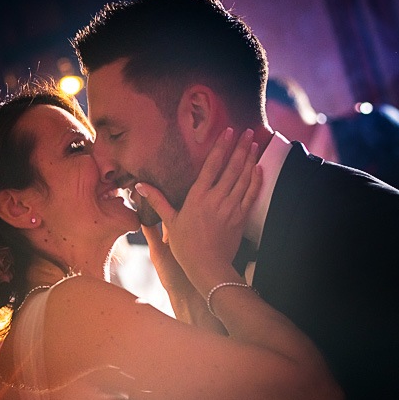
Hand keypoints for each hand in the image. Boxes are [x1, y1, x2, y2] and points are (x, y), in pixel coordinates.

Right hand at [135, 128, 260, 293]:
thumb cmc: (185, 246)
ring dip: (250, 159)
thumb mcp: (170, 221)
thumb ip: (157, 200)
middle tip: (248, 131)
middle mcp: (217, 199)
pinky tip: (258, 168)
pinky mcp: (241, 217)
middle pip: (232, 167)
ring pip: (244, 177)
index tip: (228, 132)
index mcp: (198, 197)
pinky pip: (251, 194)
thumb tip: (140, 185)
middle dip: (241, 147)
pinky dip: (256, 180)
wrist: (208, 267)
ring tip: (255, 143)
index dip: (221, 147)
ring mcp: (231, 208)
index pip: (212, 165)